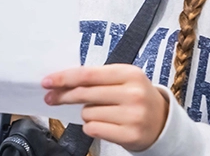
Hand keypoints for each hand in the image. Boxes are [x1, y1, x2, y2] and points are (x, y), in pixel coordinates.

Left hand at [43, 64, 168, 151]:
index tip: (48, 81)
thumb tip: (62, 82)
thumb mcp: (123, 80)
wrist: (162, 122)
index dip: (64, 78)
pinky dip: (92, 127)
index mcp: (129, 73)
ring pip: (88, 113)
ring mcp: (133, 115)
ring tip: (102, 113)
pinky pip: (94, 129)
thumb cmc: (136, 97)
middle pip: (84, 93)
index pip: (88, 74)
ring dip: (86, 114)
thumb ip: (98, 78)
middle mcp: (132, 93)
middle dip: (63, 96)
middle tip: (50, 98)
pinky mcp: (130, 135)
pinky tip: (103, 124)